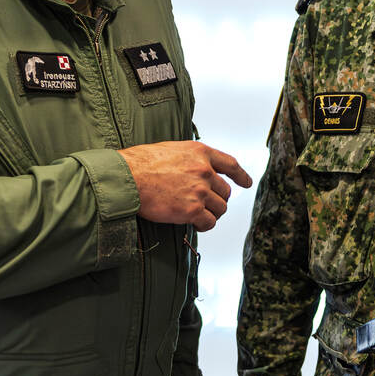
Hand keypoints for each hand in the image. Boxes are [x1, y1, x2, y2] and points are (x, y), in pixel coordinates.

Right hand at [119, 141, 251, 231]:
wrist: (128, 177)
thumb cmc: (141, 163)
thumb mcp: (171, 150)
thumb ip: (189, 160)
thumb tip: (193, 171)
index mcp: (200, 153)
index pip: (230, 164)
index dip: (240, 175)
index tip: (246, 183)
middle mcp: (204, 170)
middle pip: (225, 191)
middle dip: (217, 200)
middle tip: (205, 205)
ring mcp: (200, 190)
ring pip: (220, 208)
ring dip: (211, 213)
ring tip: (198, 216)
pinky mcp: (192, 209)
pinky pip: (209, 222)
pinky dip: (205, 225)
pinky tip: (196, 225)